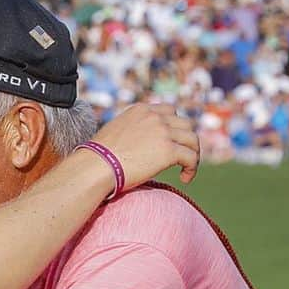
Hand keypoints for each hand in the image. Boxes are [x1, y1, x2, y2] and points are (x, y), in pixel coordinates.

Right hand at [85, 102, 199, 190]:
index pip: (168, 111)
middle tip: (182, 157)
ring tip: (187, 169)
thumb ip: (129, 133)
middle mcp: (154, 117)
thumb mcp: (114, 135)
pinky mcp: (168, 150)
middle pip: (184, 123)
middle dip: (185, 140)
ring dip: (192, 153)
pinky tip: (185, 178)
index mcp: (140, 110)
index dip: (173, 127)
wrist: (95, 167)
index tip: (171, 142)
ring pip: (192, 139)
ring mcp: (163, 132)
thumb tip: (133, 148)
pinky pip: (191, 157)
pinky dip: (192, 168)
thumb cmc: (97, 159)